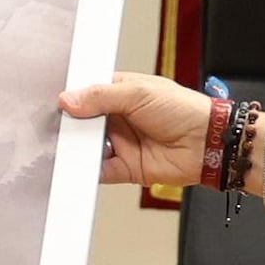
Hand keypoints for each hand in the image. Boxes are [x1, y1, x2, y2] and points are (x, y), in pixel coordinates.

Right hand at [60, 73, 222, 189]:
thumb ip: (101, 96)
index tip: (54, 102)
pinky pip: (100, 170)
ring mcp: (121, 143)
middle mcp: (118, 118)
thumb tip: (69, 99)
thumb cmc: (185, 110)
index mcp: (121, 92)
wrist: (209, 144)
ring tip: (65, 146)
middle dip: (70, 125)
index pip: (87, 93)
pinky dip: (87, 171)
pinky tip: (78, 167)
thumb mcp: (140, 93)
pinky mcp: (126, 167)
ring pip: (88, 146)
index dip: (71, 98)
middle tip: (57, 126)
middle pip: (83, 122)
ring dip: (77, 148)